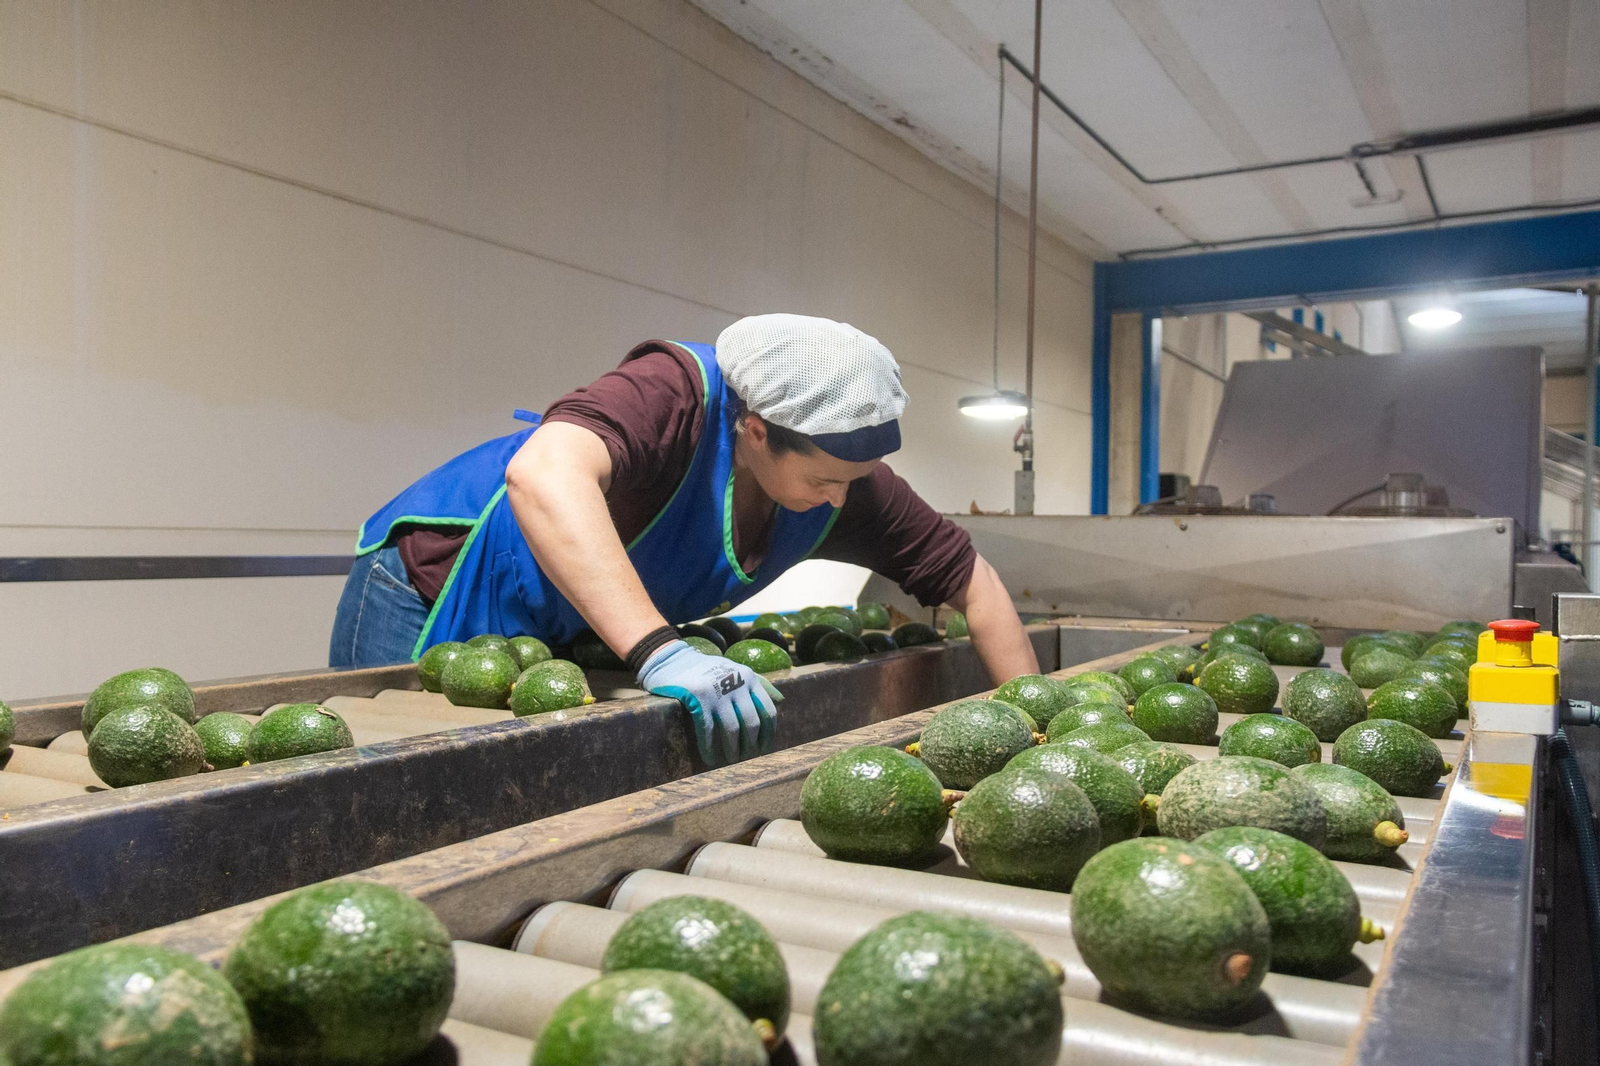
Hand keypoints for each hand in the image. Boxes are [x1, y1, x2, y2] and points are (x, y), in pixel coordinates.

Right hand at [637, 640, 781, 764]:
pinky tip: (710, 758)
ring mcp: (718, 691)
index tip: (764, 747)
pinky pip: (708, 730)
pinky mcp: (698, 697)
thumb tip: (782, 700)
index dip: (768, 733)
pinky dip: (710, 747)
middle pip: (751, 723)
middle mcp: (737, 683)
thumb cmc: (706, 668)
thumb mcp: (735, 669)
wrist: (672, 658)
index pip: (767, 710)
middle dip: (750, 745)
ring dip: (732, 749)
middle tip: (746, 757)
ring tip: (730, 760)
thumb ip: (759, 683)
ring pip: (732, 729)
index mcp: (749, 678)